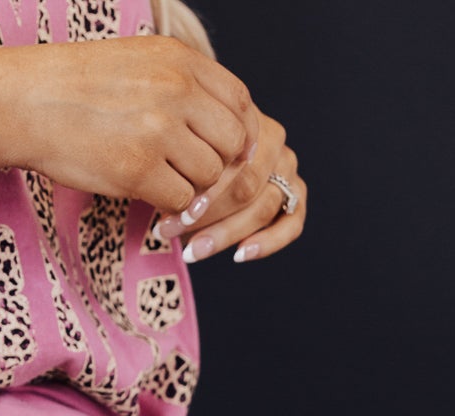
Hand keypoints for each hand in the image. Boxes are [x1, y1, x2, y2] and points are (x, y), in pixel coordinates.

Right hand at [0, 34, 258, 217]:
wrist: (25, 102)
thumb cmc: (77, 86)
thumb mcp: (139, 62)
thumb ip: (183, 84)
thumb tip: (221, 123)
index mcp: (180, 60)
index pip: (239, 103)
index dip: (236, 133)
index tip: (218, 150)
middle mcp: (177, 91)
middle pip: (232, 143)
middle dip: (216, 165)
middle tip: (189, 174)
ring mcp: (159, 131)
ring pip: (208, 176)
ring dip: (190, 188)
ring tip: (161, 183)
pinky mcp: (137, 170)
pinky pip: (178, 200)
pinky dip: (167, 206)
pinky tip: (146, 196)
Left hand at [155, 106, 304, 263]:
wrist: (200, 159)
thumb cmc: (181, 155)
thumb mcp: (174, 149)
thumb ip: (175, 160)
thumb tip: (159, 190)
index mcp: (246, 121)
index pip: (230, 160)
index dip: (199, 191)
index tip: (166, 214)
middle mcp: (272, 142)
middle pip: (246, 186)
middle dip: (205, 215)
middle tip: (170, 232)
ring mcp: (287, 169)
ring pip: (264, 207)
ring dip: (225, 233)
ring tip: (191, 251)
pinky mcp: (295, 196)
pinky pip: (292, 223)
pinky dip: (268, 242)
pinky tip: (240, 254)